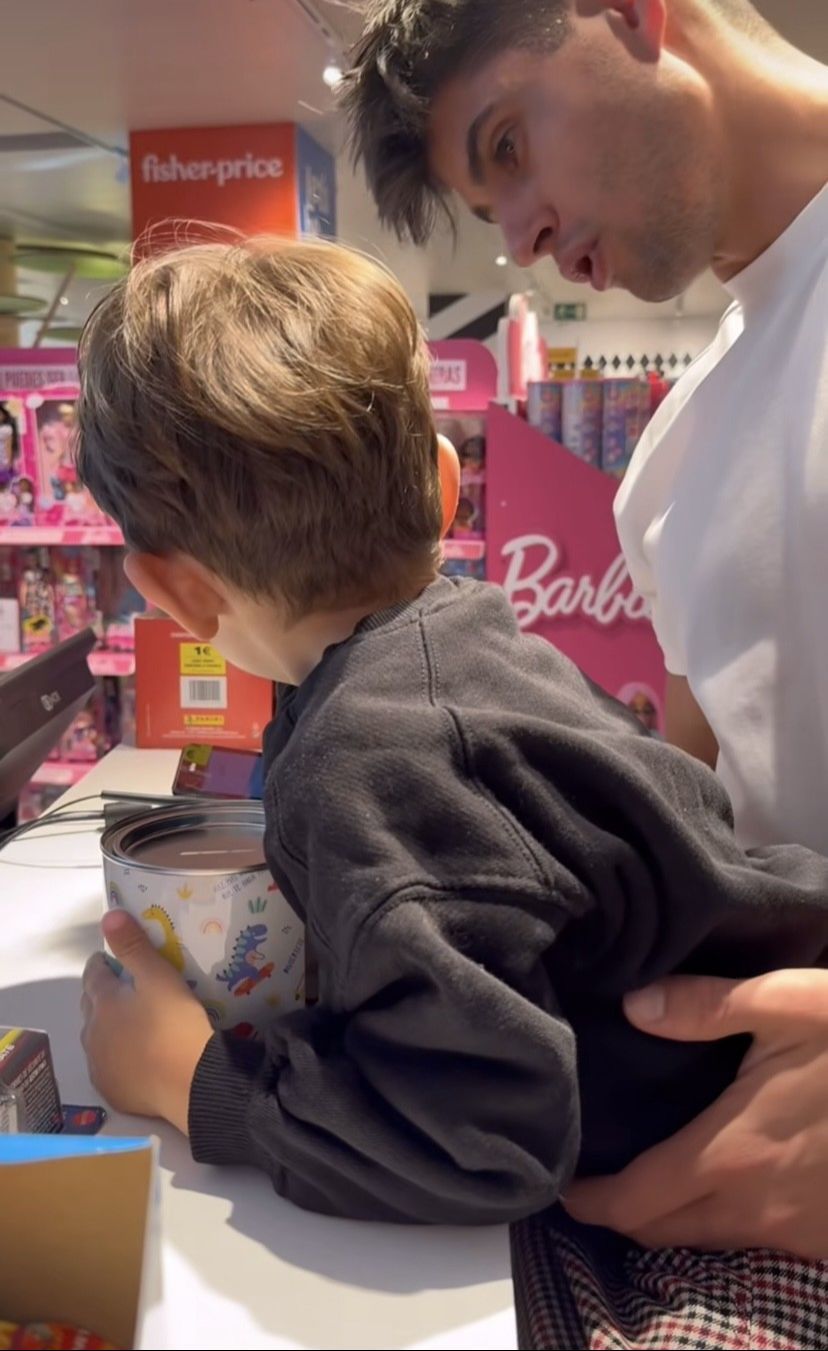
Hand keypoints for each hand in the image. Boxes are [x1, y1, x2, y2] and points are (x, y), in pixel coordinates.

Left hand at [81, 910, 212, 1133]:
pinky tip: (136, 1057)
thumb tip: (109, 916)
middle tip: (127, 989)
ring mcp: (99, 1065)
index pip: (94, 974)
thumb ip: (134, 946)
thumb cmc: (176, 1025)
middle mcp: (92, 1033)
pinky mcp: (111, 1089)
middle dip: (103, 994)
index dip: (103, 962)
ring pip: (97, 1037)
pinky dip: (117, 1056)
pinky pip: (108, 1066)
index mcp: (103, 1002)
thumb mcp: (160, 978)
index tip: (113, 959)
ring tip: (133, 1023)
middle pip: (91, 1005)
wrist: (189, 1084)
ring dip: (108, 1027)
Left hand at [564, 969, 827, 1259]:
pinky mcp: (826, 1241)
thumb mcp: (790, 1002)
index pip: (635, 1200)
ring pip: (709, 1242)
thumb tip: (631, 1005)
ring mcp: (796, 1232)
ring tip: (649, 1179)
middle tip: (598, 1181)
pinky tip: (724, 1185)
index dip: (590, 1200)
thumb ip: (706, 1005)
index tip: (563, 1186)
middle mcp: (753, 1207)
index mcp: (728, 1154)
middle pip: (663, 1231)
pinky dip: (724, 1225)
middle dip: (623, 1214)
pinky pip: (756, 1243)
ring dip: (672, 1221)